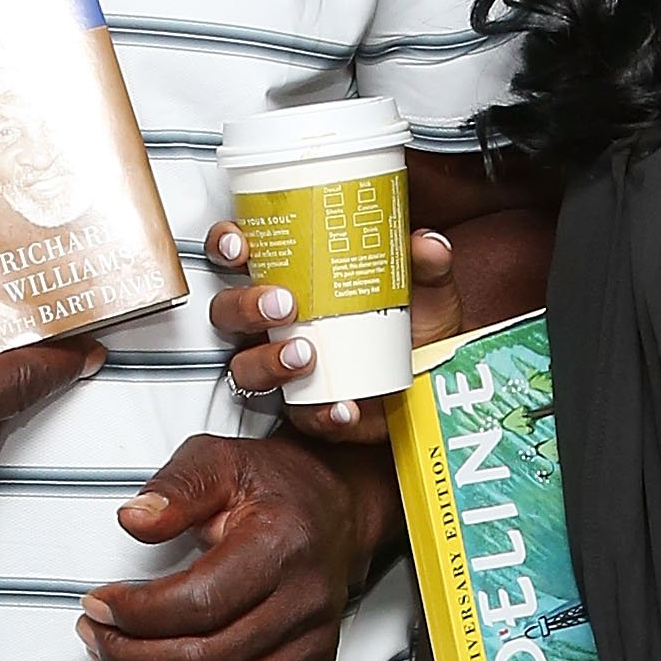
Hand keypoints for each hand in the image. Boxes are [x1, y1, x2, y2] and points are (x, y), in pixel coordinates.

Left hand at [79, 429, 387, 660]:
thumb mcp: (219, 461)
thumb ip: (175, 488)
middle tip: (94, 632)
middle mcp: (305, 604)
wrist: (338, 512)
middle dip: (129, 656)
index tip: (96, 601)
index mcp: (282, 547)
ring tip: (115, 655)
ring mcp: (313, 646)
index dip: (135, 613)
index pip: (198, 604)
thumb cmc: (271, 485)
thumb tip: (132, 520)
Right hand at [204, 219, 464, 441]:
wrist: (434, 380)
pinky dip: (320, 414)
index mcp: (293, 280)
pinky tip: (343, 407)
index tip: (239, 246)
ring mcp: (284, 369)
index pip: (238, 257)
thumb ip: (426, 263)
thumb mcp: (424, 289)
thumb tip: (428, 243)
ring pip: (245, 368)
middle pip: (227, 313)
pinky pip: (300, 416)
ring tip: (306, 355)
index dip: (226, 247)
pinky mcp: (306, 410)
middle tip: (283, 305)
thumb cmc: (412, 325)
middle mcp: (277, 325)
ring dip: (268, 361)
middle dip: (244, 306)